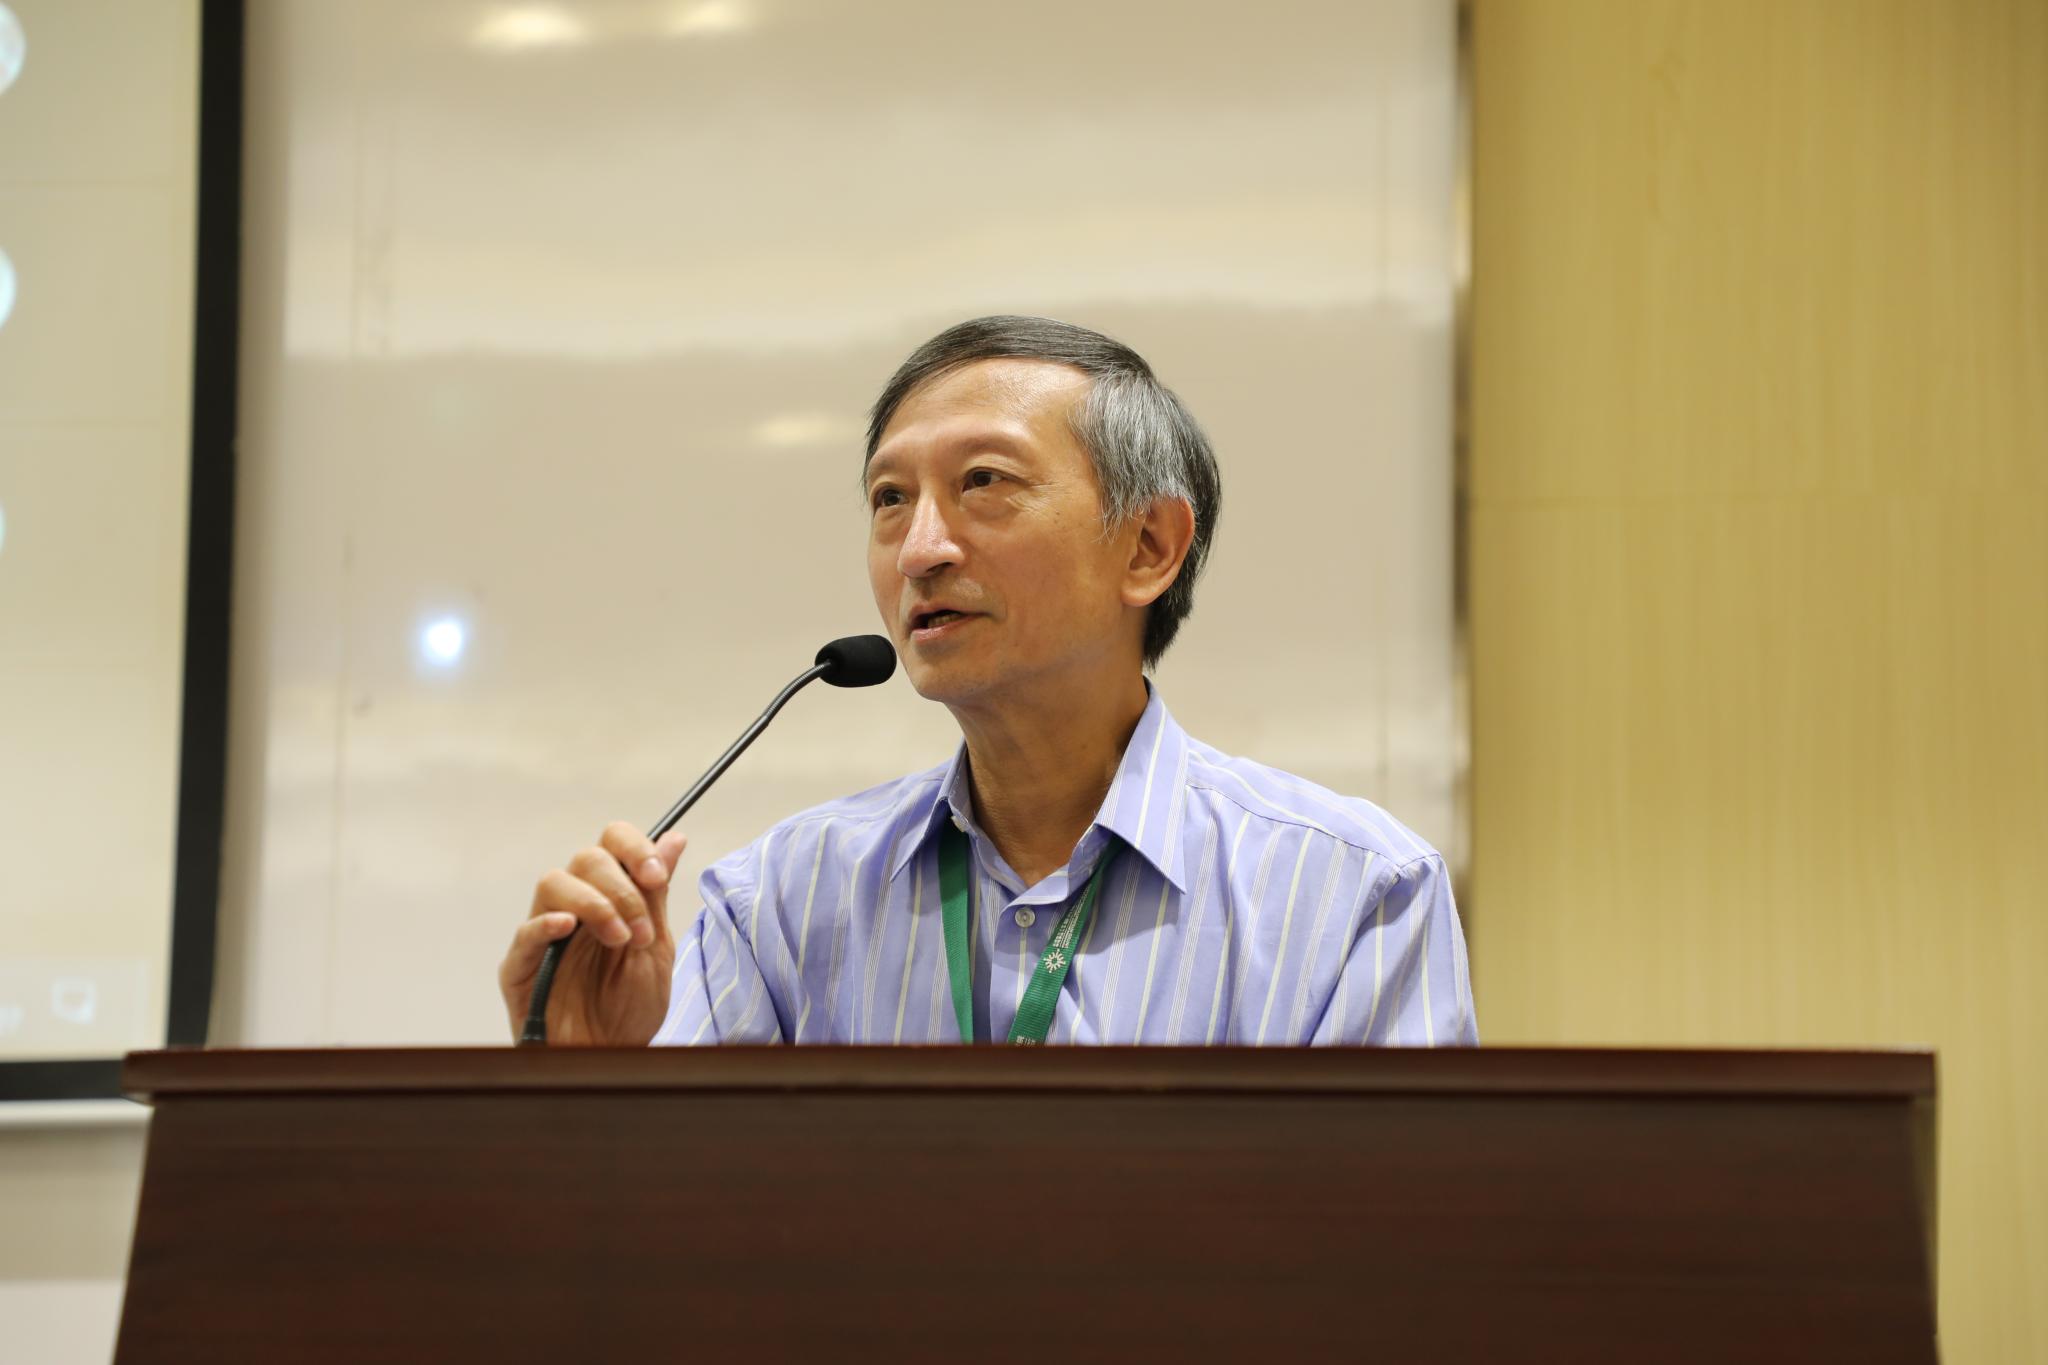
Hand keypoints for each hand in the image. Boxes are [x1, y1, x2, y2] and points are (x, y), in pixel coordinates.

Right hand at [499, 823, 687, 1044]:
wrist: (613, 1060)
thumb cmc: (629, 1008)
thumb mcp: (656, 948)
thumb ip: (656, 894)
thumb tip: (674, 838)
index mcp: (608, 896)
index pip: (610, 843)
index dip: (634, 847)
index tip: (657, 875)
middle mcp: (573, 907)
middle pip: (585, 858)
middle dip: (623, 888)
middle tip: (641, 931)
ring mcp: (544, 935)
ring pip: (553, 882)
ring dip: (595, 904)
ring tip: (619, 940)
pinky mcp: (520, 967)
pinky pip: (525, 933)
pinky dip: (546, 923)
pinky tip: (568, 928)